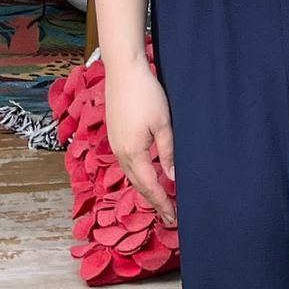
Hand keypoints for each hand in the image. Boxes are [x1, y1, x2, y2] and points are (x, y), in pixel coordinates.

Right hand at [105, 57, 176, 225]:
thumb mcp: (163, 124)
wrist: (123, 70)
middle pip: (138, 185)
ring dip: (145, 188)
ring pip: (131, 174)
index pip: (150, 187)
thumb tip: (172, 177)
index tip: (173, 219)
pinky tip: (146, 173)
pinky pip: (127, 163)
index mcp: (133, 154)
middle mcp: (120, 153)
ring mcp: (115, 144)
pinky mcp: (115, 134)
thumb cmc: (146, 94)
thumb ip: (167, 153)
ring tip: (160, 198)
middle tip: (169, 216)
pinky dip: (138, 174)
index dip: (162, 204)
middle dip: (154, 201)